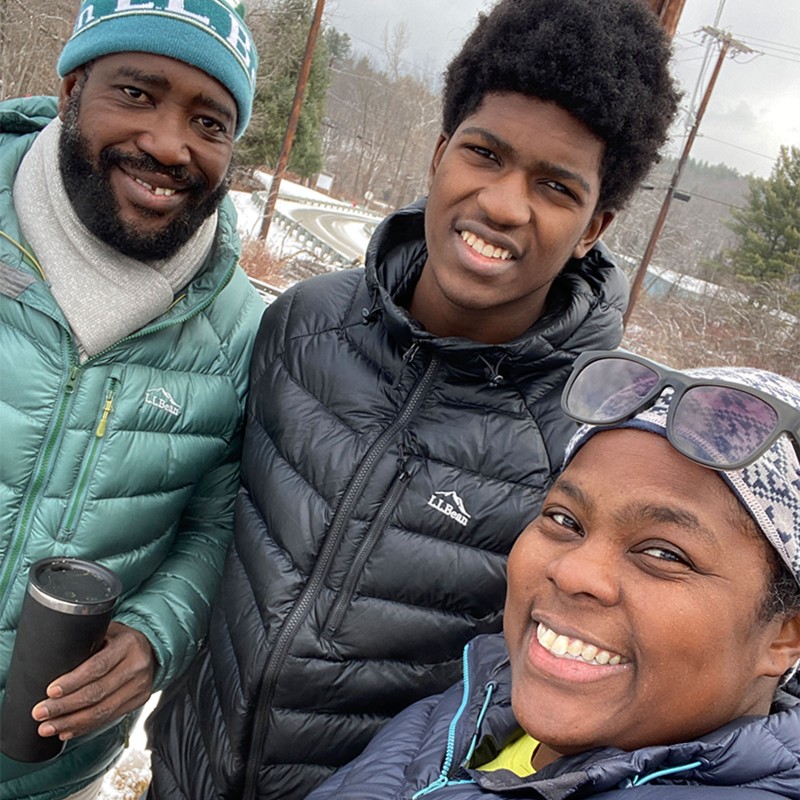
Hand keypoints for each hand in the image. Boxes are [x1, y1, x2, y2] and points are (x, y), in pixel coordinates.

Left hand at [31, 622, 155, 740]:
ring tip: (48, 727)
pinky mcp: (139, 700)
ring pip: (102, 711)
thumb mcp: (107, 631)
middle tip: (40, 713)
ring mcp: (140, 685)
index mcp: (128, 644)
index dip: (73, 681)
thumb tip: (52, 660)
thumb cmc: (120, 639)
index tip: (50, 691)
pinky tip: (67, 731)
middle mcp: (137, 666)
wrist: (152, 647)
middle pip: (97, 692)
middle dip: (65, 706)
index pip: (98, 666)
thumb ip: (87, 642)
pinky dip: (85, 727)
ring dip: (71, 722)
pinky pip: (109, 718)